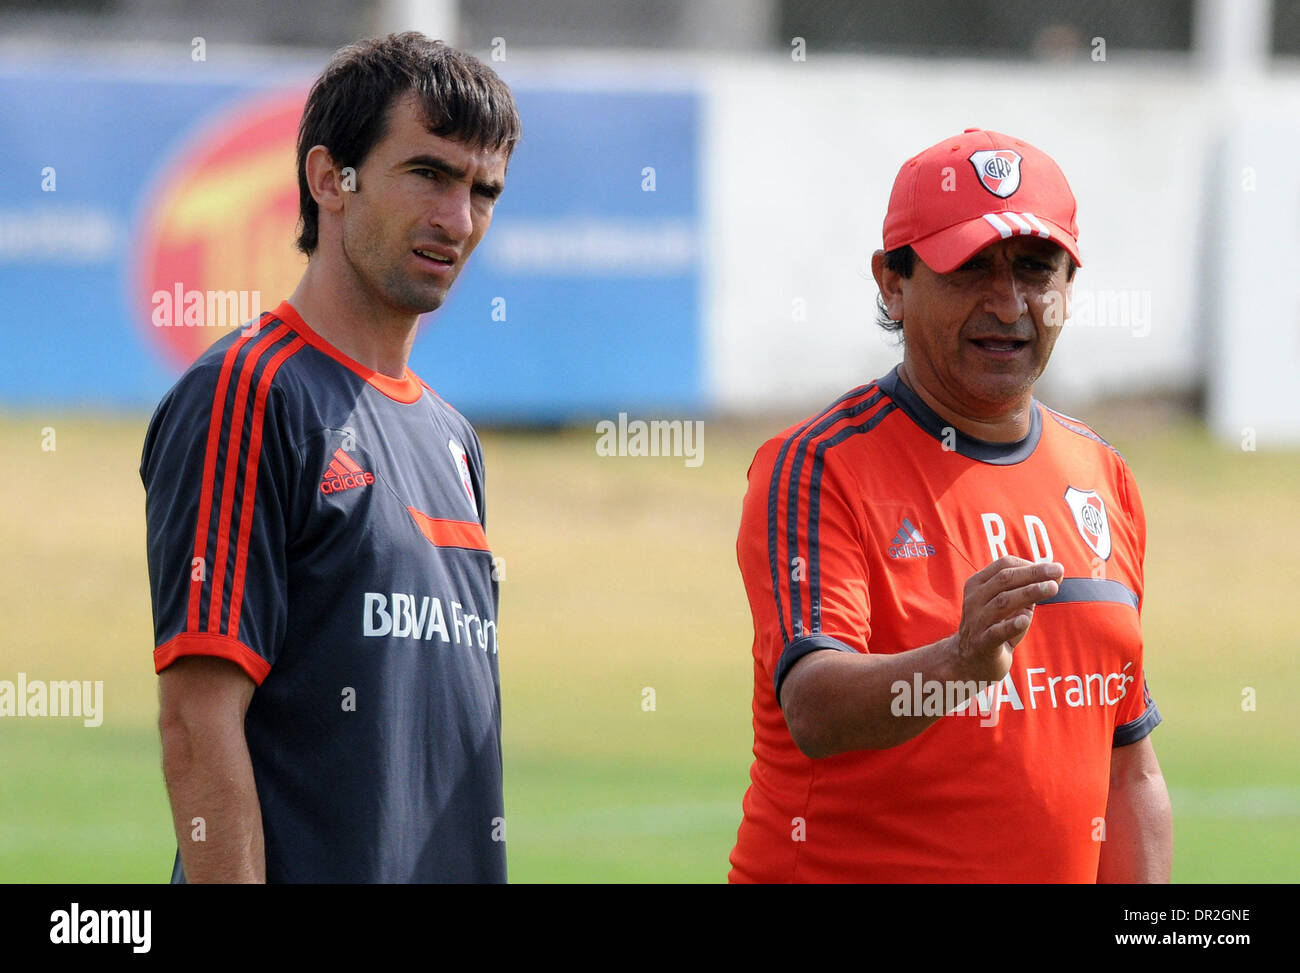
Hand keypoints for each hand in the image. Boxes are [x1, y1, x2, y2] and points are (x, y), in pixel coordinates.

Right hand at [950, 556, 1063, 684]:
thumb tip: (1057, 574)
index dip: (1030, 565)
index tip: (1053, 568)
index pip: (1004, 566)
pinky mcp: (982, 643)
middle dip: (1033, 574)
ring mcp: (976, 621)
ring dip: (1029, 592)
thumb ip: (1027, 590)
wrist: (969, 661)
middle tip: (1058, 572)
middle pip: (1004, 580)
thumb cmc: (994, 626)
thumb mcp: (1008, 605)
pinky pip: (996, 632)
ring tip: (1052, 588)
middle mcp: (974, 599)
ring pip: (1003, 601)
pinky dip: (1011, 625)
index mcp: (978, 584)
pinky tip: (1025, 619)